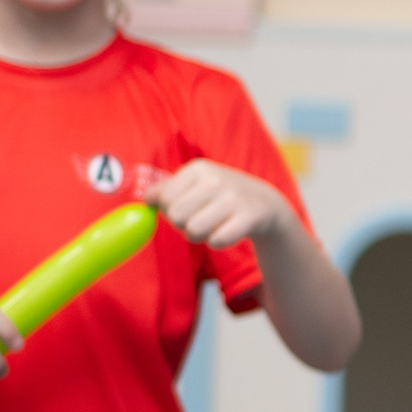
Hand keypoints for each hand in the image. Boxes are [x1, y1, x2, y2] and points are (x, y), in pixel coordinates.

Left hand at [144, 159, 293, 250]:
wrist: (265, 203)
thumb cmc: (220, 196)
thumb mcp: (194, 185)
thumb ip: (165, 191)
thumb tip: (147, 200)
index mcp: (198, 169)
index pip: (163, 200)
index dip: (170, 210)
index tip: (187, 207)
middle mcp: (215, 179)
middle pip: (176, 217)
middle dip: (184, 225)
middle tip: (200, 219)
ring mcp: (234, 198)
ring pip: (194, 231)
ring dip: (200, 236)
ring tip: (212, 227)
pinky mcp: (249, 217)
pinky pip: (217, 241)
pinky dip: (218, 242)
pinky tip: (228, 232)